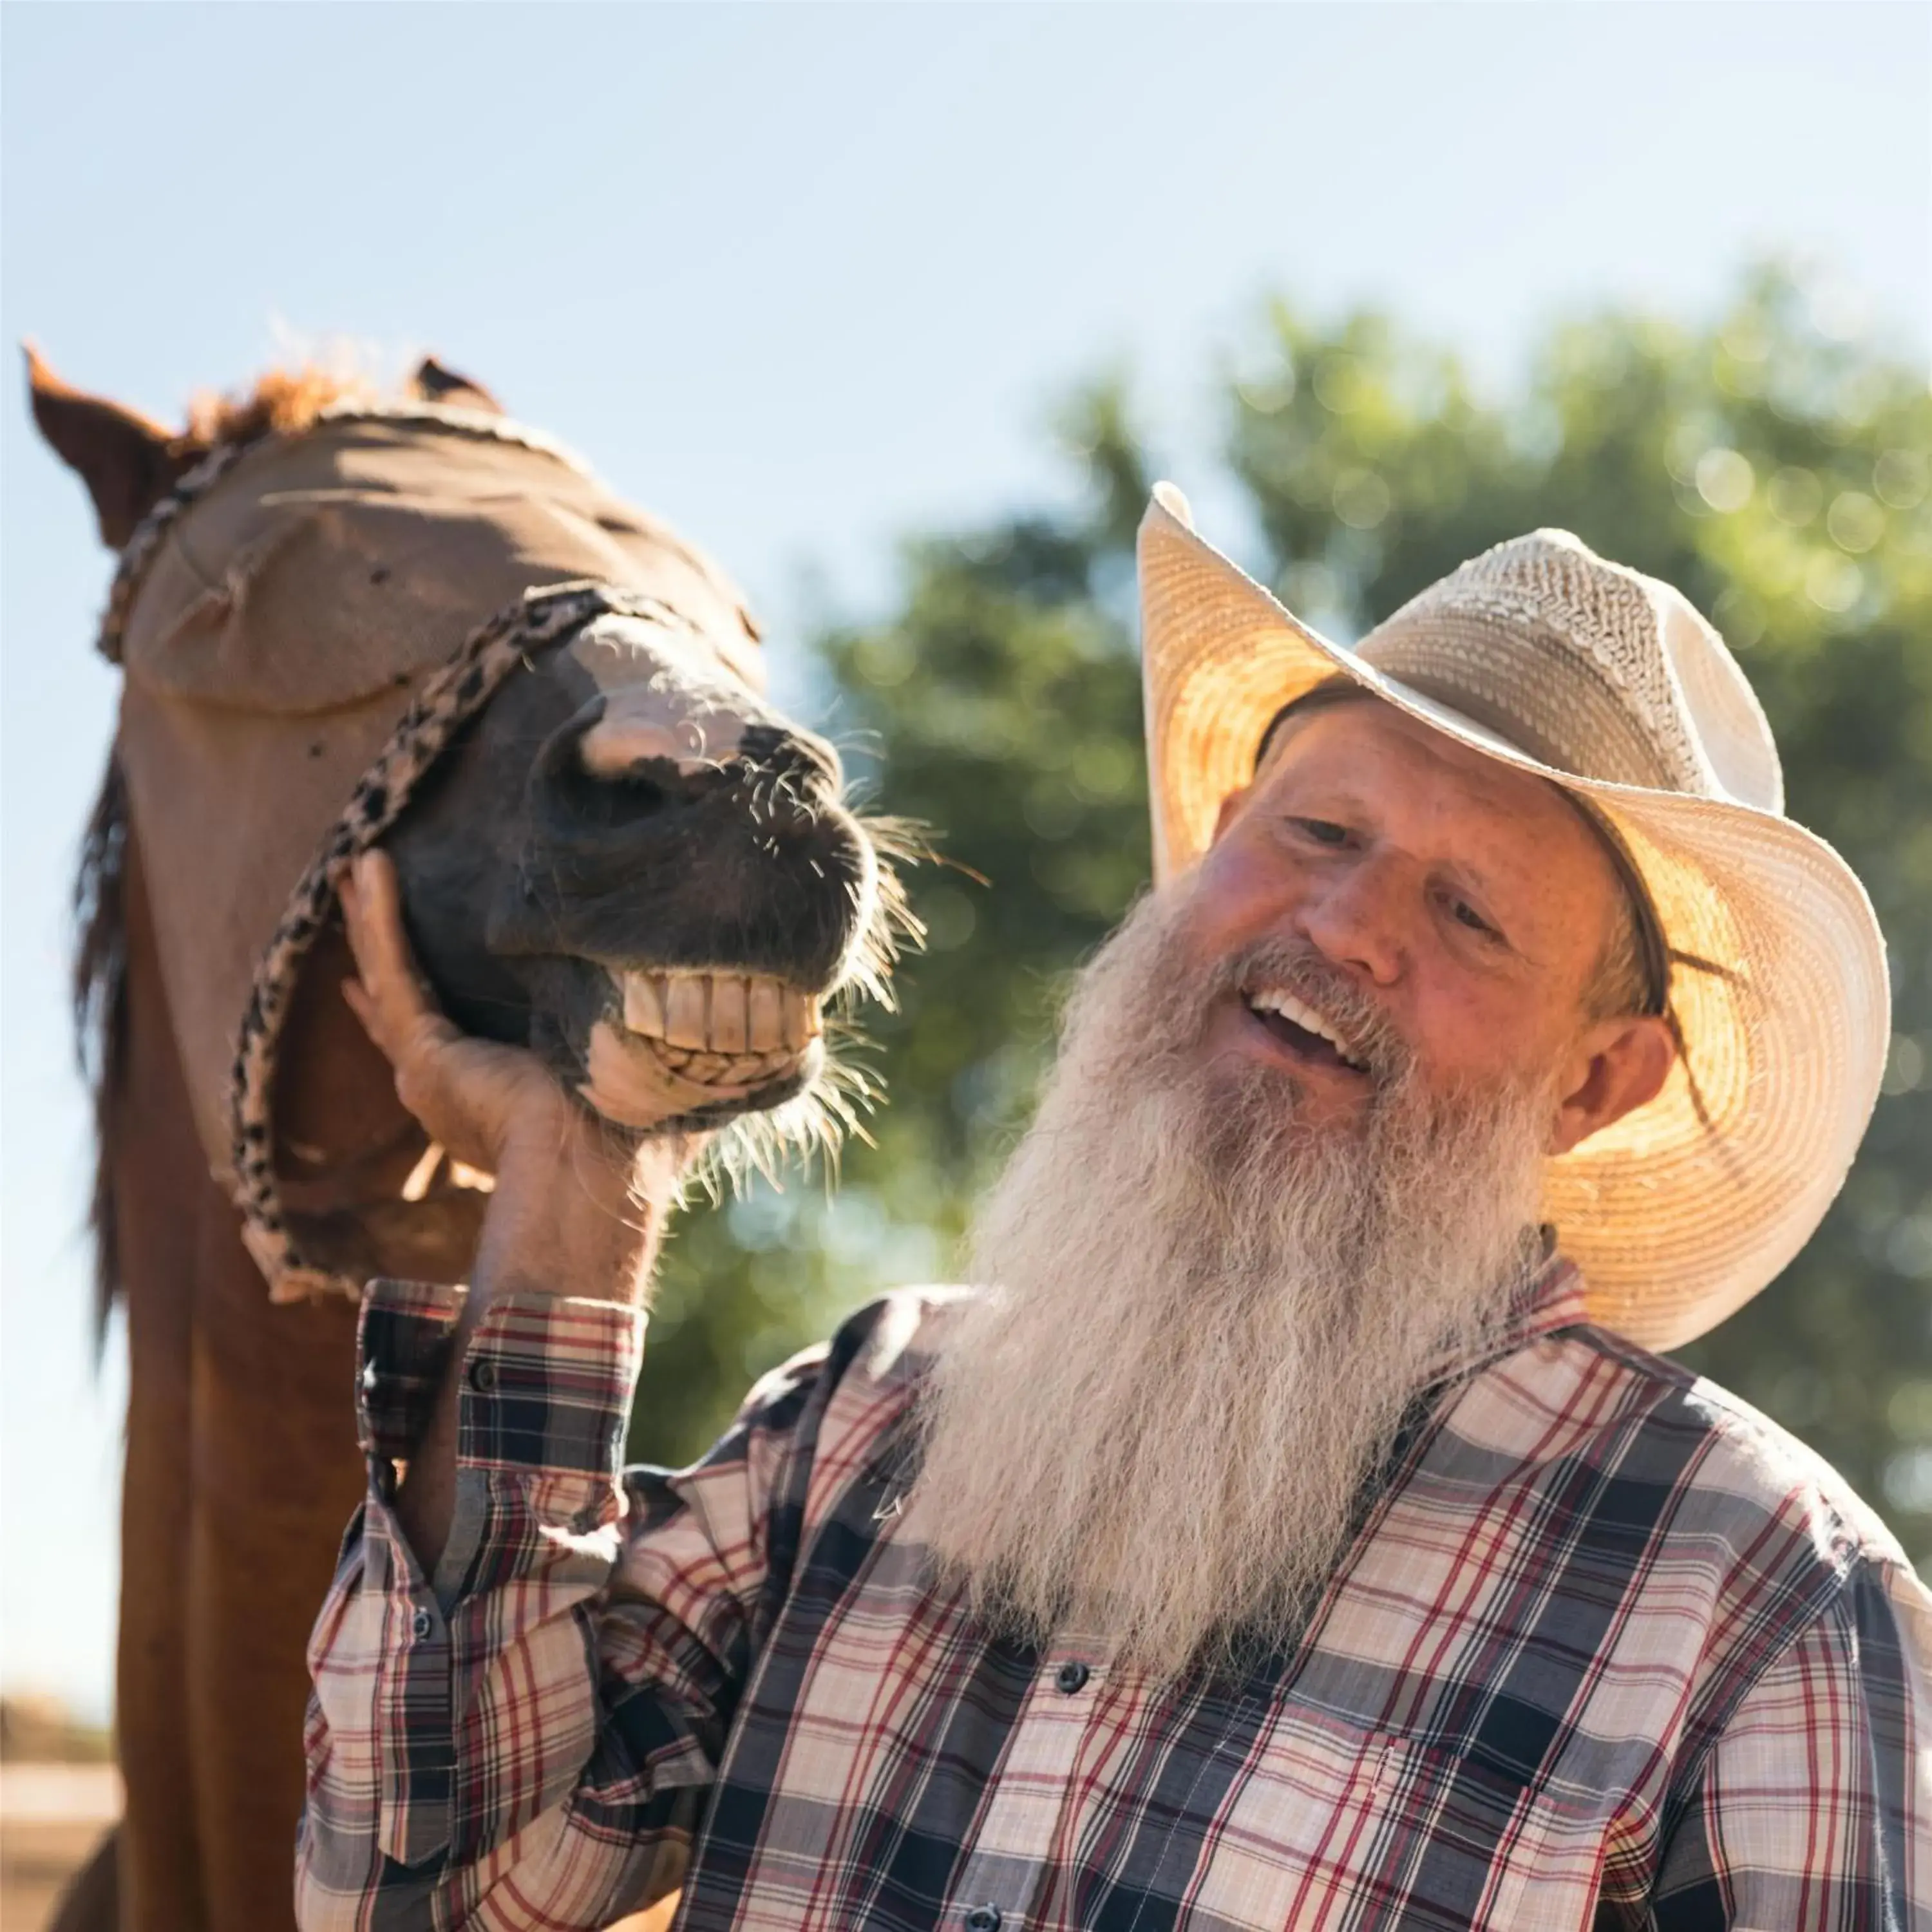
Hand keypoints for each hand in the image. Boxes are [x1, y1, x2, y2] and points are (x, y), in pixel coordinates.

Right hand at [340, 849, 680, 1303]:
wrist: (602, 1164)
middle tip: (359, 900)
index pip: (442, 1041)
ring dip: (369, 918)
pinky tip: (372, 867)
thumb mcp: (647, 1081)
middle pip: (397, 1004)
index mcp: (493, 1101)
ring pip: (387, 975)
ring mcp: (430, 1068)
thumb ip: (665, 1052)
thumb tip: (746, 1034)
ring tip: (354, 866)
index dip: (413, 1008)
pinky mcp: (425, 1050)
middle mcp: (449, 1087)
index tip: (377, 982)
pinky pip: (394, 966)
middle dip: (377, 950)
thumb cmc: (637, 1140)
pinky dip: (381, 916)